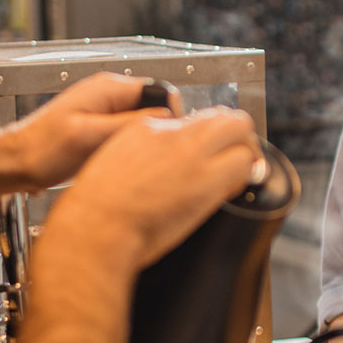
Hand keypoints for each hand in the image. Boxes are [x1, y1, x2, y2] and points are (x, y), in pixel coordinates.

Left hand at [4, 73, 178, 189]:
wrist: (16, 163)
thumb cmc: (44, 151)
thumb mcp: (90, 137)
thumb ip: (129, 124)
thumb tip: (166, 118)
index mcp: (110, 88)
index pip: (162, 92)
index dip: (170, 118)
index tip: (163, 143)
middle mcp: (109, 92)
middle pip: (155, 108)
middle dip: (156, 132)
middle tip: (142, 157)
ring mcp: (104, 108)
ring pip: (142, 123)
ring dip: (140, 143)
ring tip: (123, 161)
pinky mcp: (99, 125)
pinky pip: (127, 133)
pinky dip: (127, 148)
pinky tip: (114, 162)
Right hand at [43, 107, 259, 273]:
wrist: (97, 226)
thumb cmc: (98, 210)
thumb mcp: (113, 164)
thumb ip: (140, 157)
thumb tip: (161, 169)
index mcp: (146, 128)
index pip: (194, 120)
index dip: (209, 138)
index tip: (209, 154)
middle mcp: (172, 133)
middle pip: (225, 116)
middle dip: (237, 136)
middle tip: (237, 158)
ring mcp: (190, 153)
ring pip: (240, 131)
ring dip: (245, 152)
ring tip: (239, 174)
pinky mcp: (205, 180)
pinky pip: (242, 164)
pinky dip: (245, 176)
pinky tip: (233, 190)